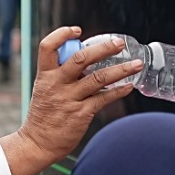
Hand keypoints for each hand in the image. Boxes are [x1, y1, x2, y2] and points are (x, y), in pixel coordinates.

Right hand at [0, 27, 139, 174]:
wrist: (37, 143)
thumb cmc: (43, 115)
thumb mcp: (44, 90)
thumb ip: (60, 75)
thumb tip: (85, 59)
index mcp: (45, 75)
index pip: (48, 46)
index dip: (62, 35)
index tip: (77, 31)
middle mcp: (56, 84)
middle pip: (81, 58)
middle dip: (104, 48)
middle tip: (119, 43)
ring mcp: (69, 98)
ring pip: (99, 77)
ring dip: (121, 69)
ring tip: (136, 64)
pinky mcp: (81, 113)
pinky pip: (104, 98)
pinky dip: (118, 91)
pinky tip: (128, 86)